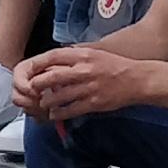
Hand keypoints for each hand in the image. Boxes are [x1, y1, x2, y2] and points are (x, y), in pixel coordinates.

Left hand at [15, 44, 156, 122]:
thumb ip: (75, 55)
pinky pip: (71, 110)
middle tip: (32, 90)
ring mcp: (88, 87)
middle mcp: (84, 70)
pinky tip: (55, 114)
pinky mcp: (94, 103)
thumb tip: (56, 57)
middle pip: (51, 77)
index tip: (29, 71)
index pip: (52, 57)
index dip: (37, 65)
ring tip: (43, 104)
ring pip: (59, 96)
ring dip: (47, 102)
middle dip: (37, 86)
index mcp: (83, 56)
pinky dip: (60, 113)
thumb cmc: (115, 66)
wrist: (137, 80)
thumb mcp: (95, 53)